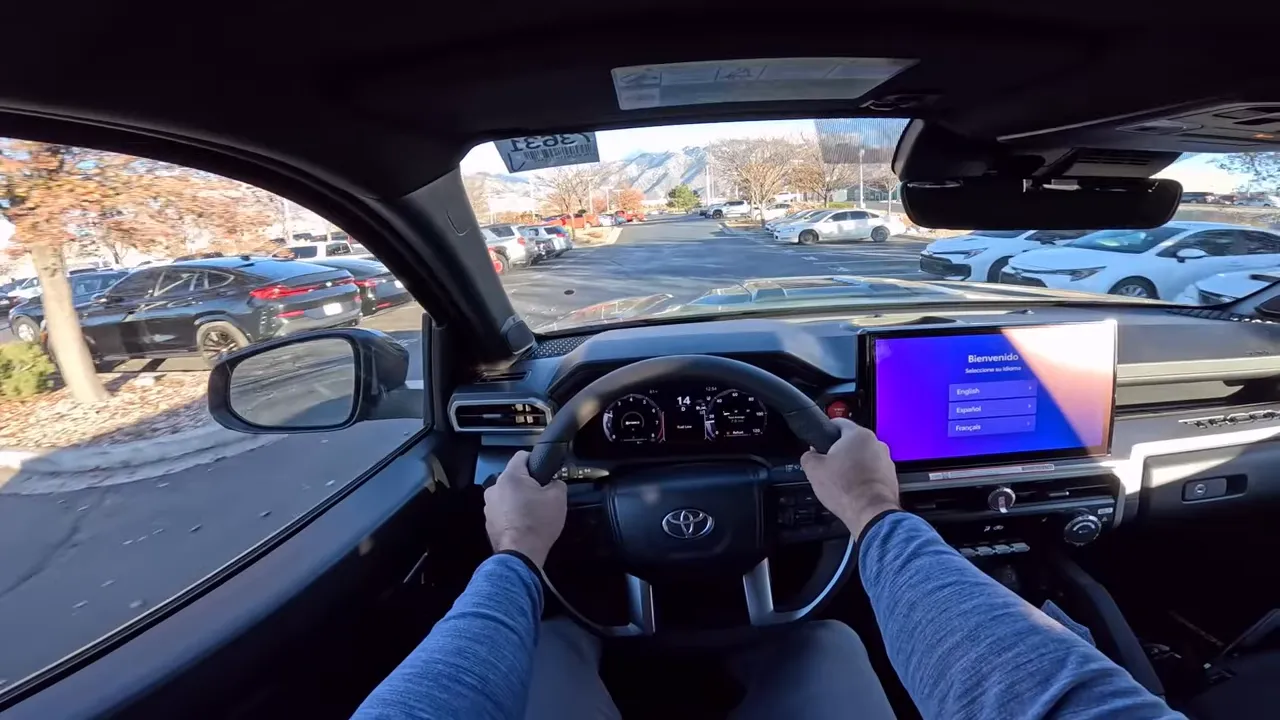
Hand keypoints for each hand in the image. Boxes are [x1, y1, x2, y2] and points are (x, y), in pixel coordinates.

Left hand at [484, 451, 567, 567]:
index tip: (545, 472)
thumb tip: (552, 482)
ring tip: (533, 513)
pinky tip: (523, 525)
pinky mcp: (488, 522)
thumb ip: (557, 482)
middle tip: (542, 496)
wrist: (520, 554)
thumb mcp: (558, 498)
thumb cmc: (539, 522)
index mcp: (510, 476)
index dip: (536, 461)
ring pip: (507, 495)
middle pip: (514, 477)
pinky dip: (511, 514)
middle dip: (527, 483)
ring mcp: (488, 506)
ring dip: (518, 499)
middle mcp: (494, 487)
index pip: (522, 455)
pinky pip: (502, 511)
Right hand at [800, 418, 900, 537]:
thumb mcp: (814, 470)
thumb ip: (808, 456)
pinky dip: (864, 478)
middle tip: (828, 467)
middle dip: (839, 453)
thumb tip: (810, 456)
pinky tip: (854, 489)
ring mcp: (886, 460)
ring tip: (842, 482)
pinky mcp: (891, 477)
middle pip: (851, 442)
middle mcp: (877, 443)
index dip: (824, 432)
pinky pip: (873, 472)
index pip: (838, 423)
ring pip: (864, 458)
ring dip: (853, 466)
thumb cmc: (847, 490)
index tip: (819, 441)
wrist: (870, 513)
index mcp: (859, 434)